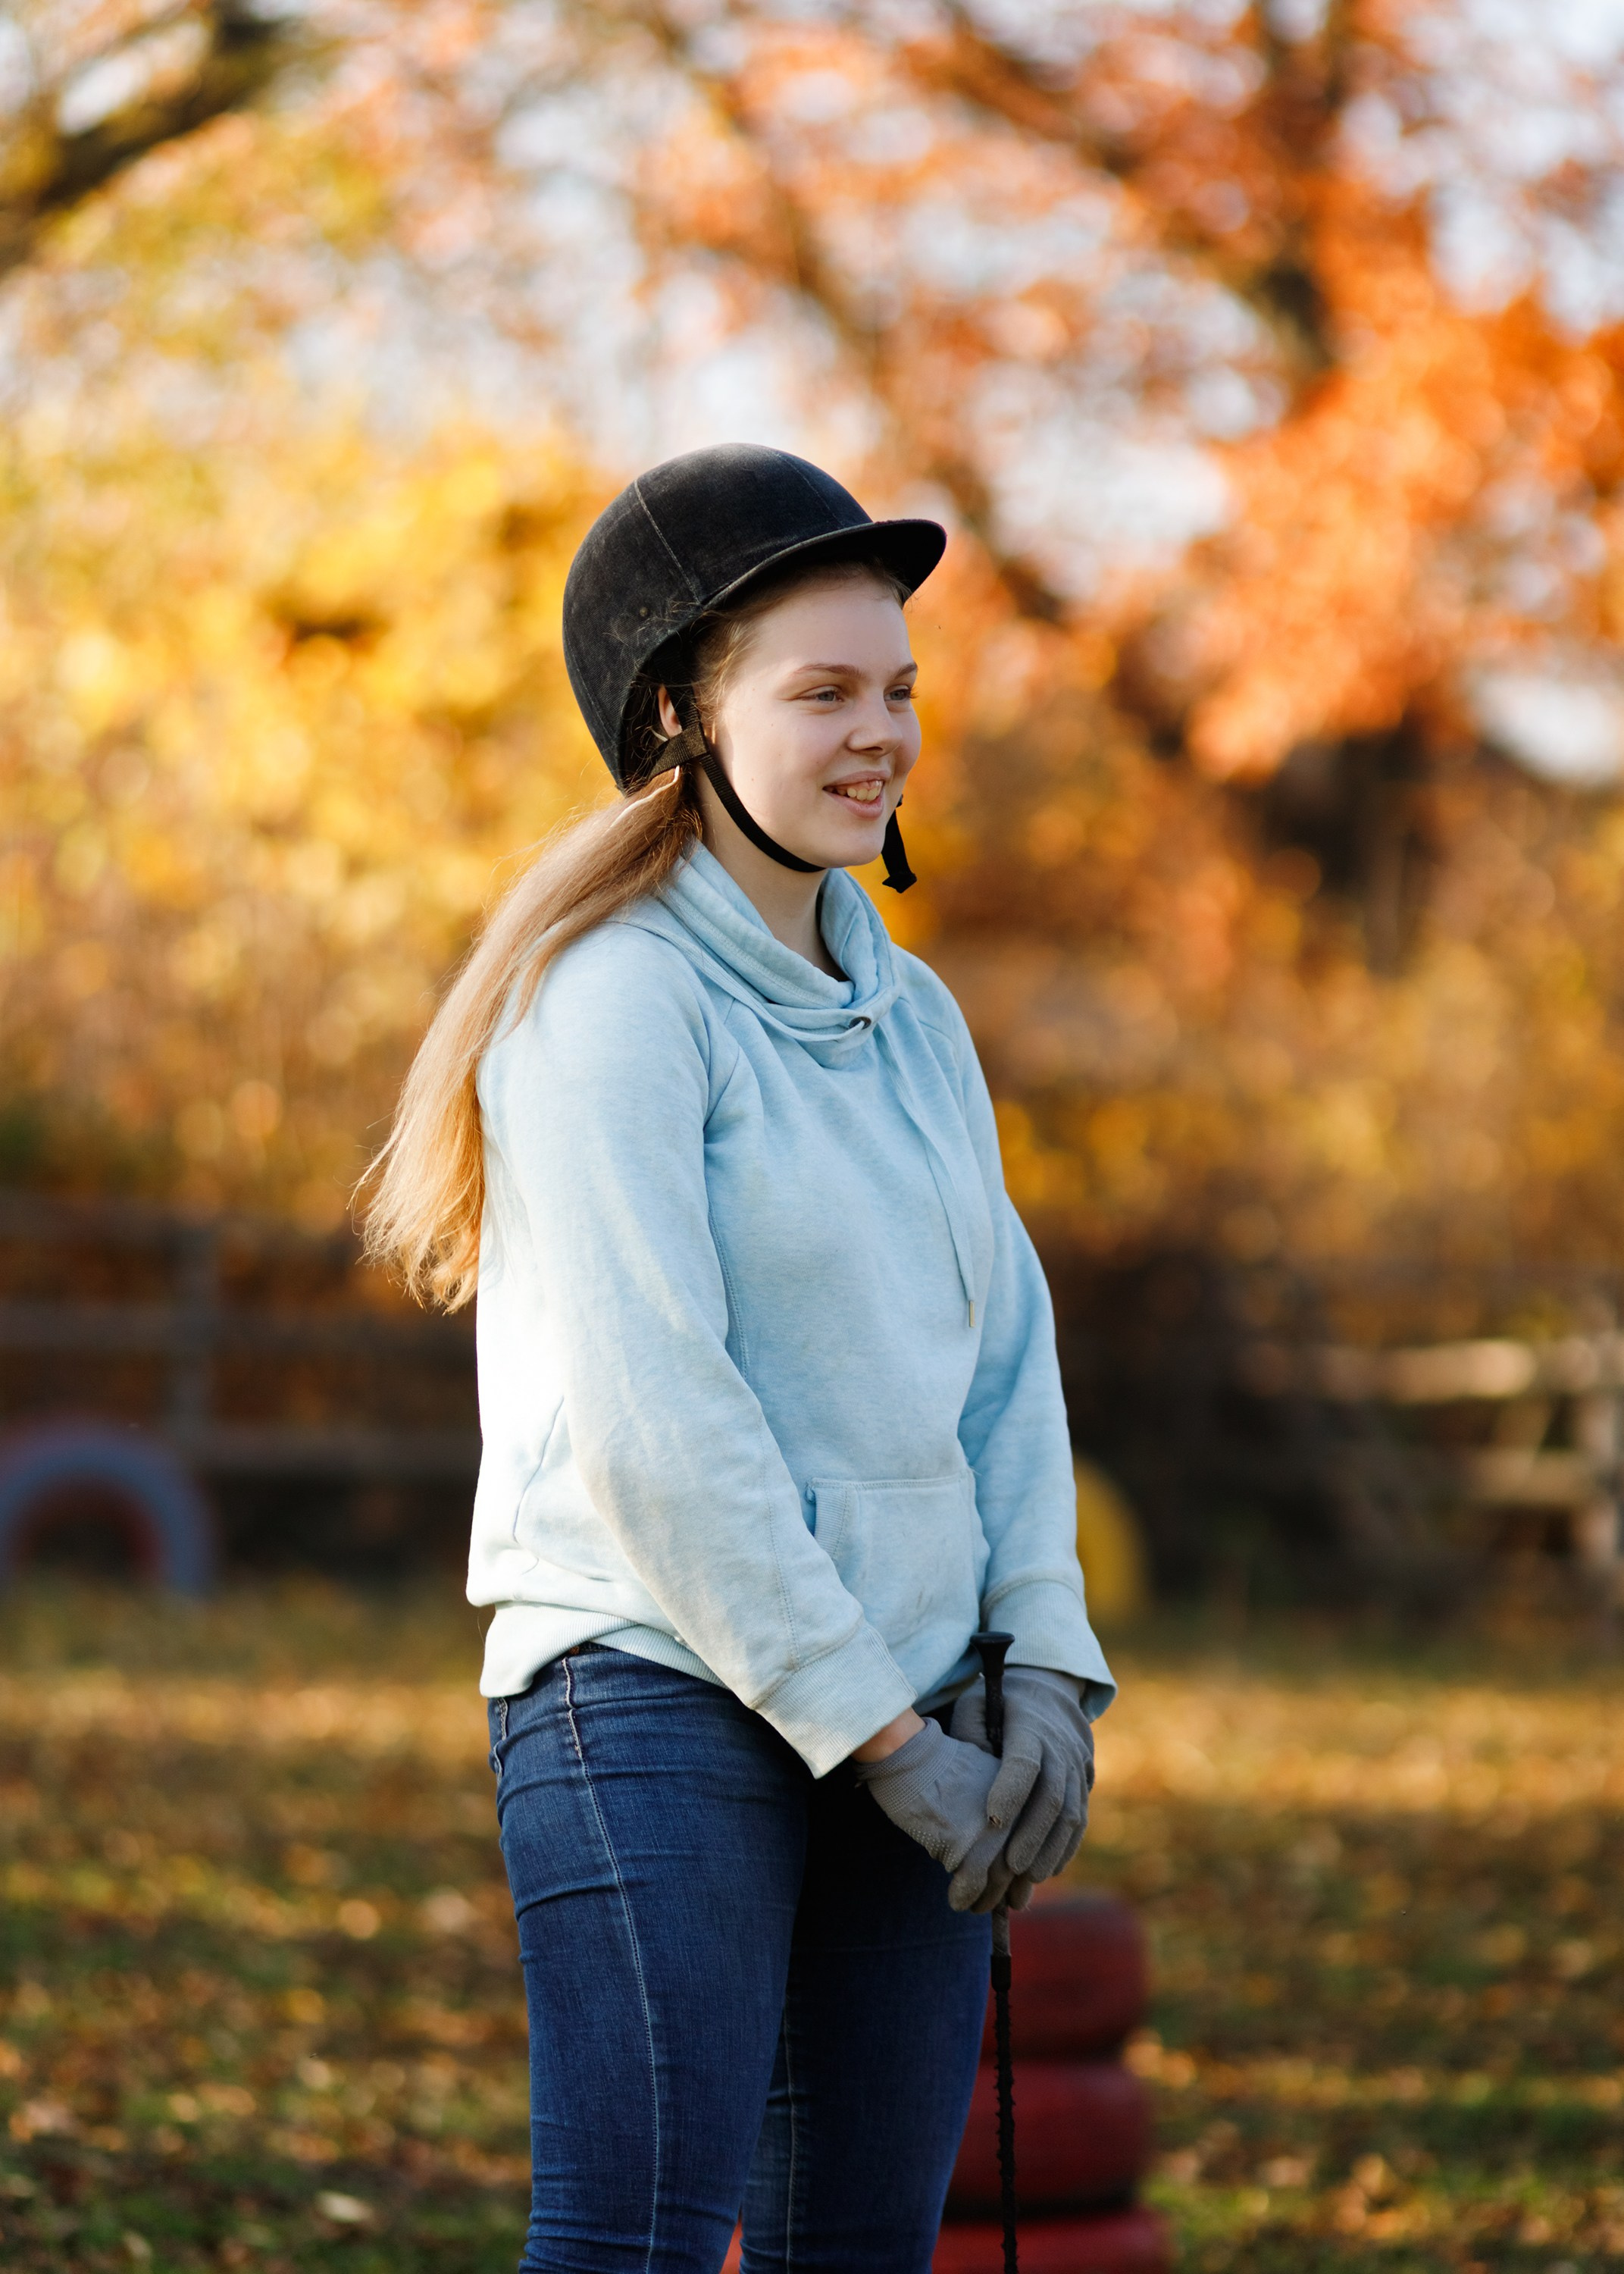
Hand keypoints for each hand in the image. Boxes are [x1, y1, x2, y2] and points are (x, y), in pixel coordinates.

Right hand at [852, 1718, 1039, 1911]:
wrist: (910, 1754)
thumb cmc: (938, 1769)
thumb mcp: (983, 1786)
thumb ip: (999, 1817)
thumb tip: (1004, 1863)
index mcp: (1023, 1795)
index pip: (1032, 1847)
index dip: (1022, 1878)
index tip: (1015, 1894)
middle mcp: (1015, 1813)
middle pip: (1017, 1867)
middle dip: (1003, 1893)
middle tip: (990, 1906)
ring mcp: (991, 1829)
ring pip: (996, 1880)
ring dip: (984, 1900)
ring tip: (972, 1906)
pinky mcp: (964, 1842)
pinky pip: (970, 1884)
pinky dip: (963, 1897)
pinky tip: (956, 1900)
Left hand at [951, 1666, 1093, 1892]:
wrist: (1049, 1692)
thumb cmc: (1000, 1703)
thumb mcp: (976, 1704)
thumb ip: (969, 1733)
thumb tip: (966, 1776)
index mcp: (1029, 1727)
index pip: (1024, 1762)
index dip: (1011, 1790)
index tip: (992, 1818)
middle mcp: (1059, 1748)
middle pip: (1053, 1795)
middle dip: (1032, 1834)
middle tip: (1012, 1868)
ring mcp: (1077, 1766)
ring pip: (1072, 1813)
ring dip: (1052, 1849)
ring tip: (1029, 1879)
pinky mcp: (1085, 1782)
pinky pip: (1081, 1819)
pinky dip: (1067, 1847)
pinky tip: (1049, 1870)